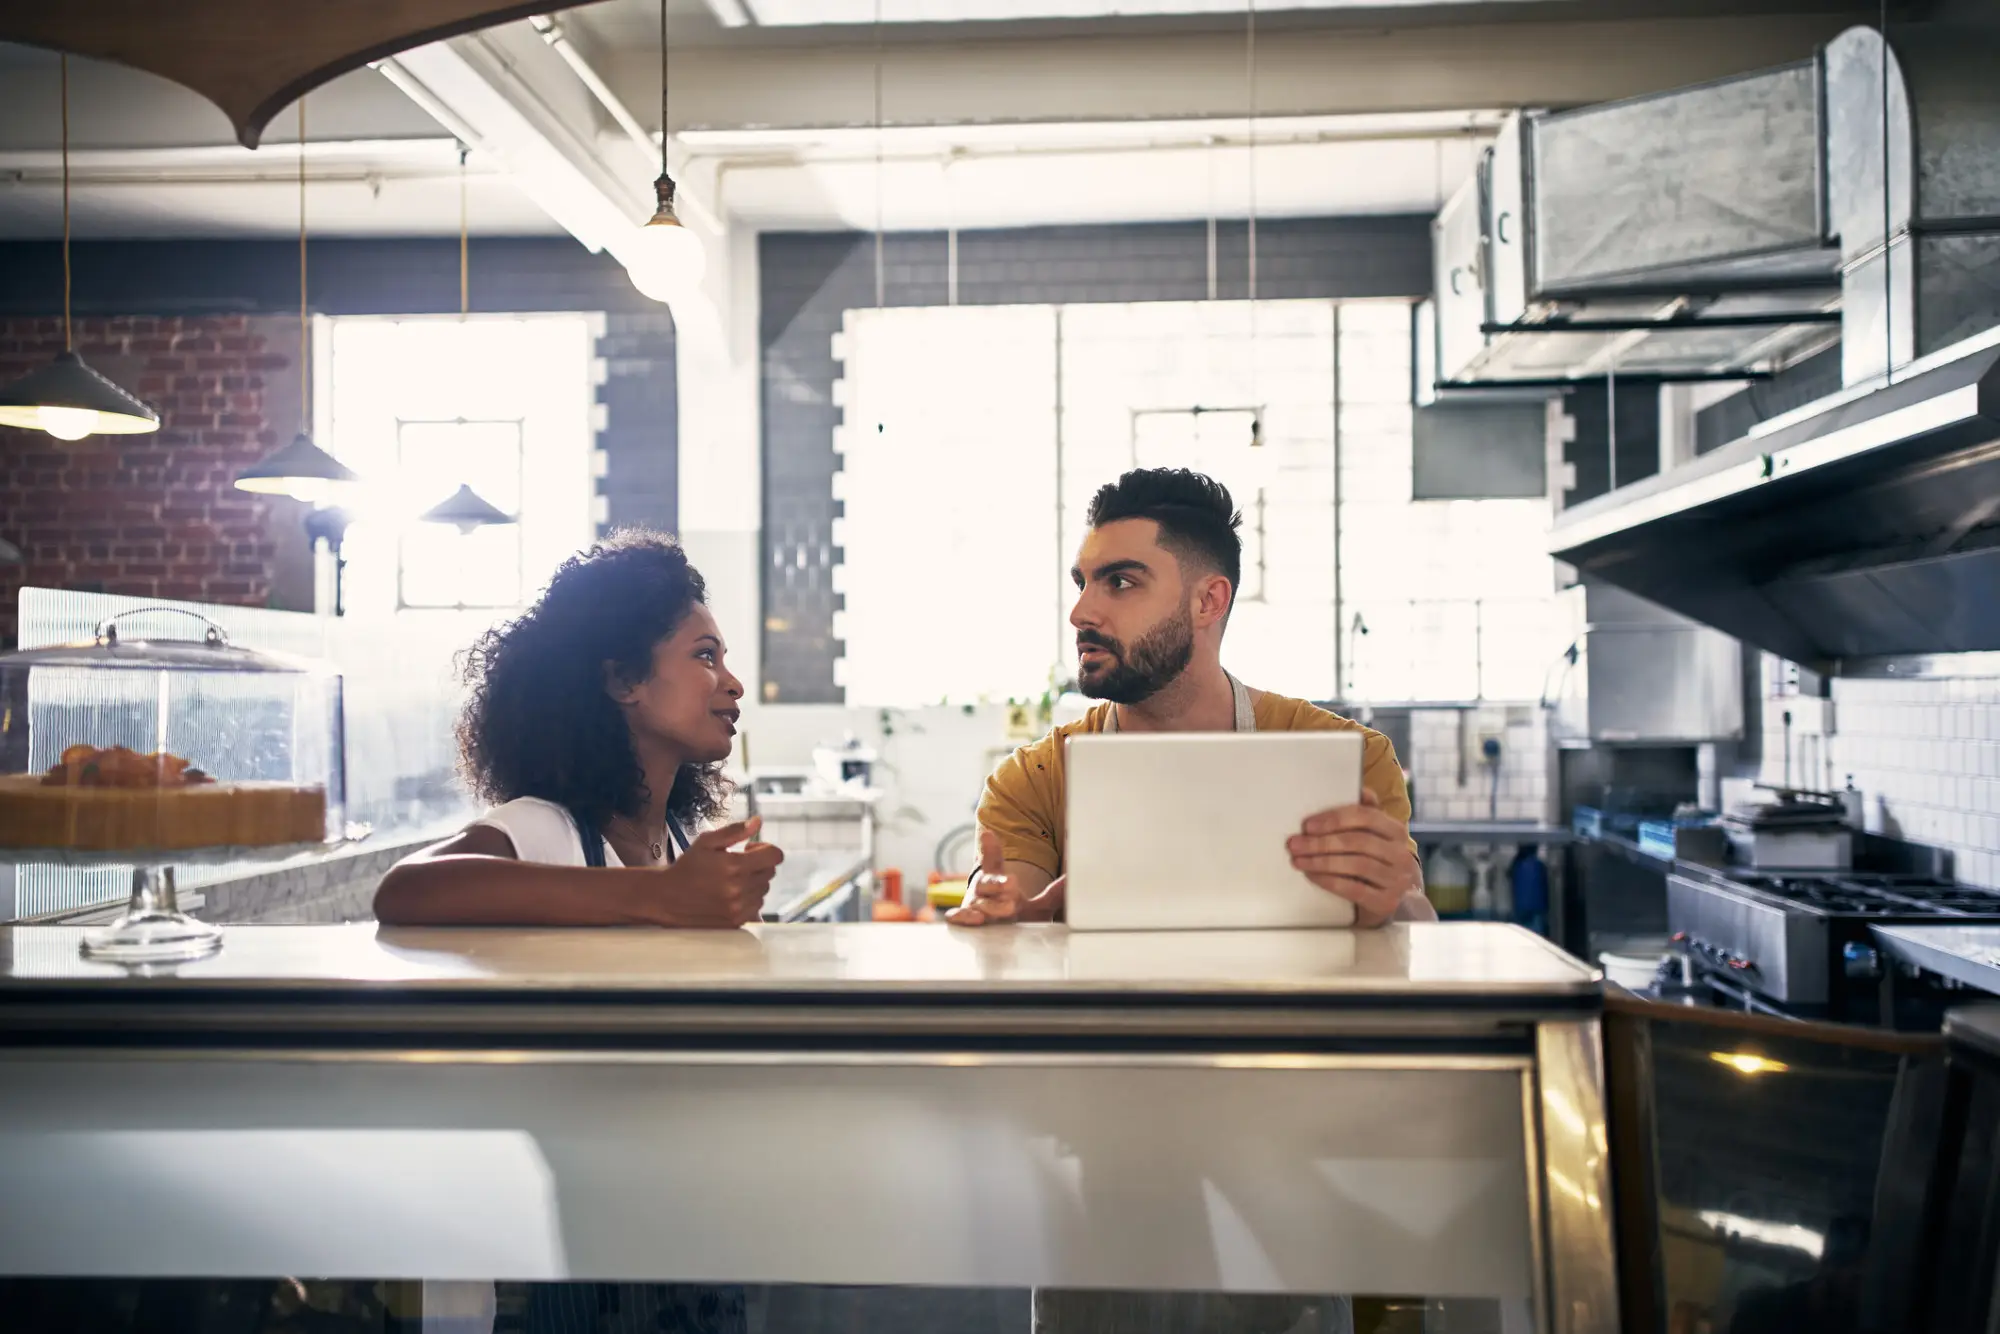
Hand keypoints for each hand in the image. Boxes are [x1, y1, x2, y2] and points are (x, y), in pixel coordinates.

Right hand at [650, 816, 783, 927]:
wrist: (667, 898)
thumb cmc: (687, 868)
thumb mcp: (706, 842)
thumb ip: (735, 831)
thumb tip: (757, 822)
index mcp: (734, 865)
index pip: (774, 856)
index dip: (766, 849)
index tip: (750, 849)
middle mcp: (739, 888)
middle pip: (770, 872)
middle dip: (758, 864)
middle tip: (738, 863)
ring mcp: (738, 907)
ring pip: (764, 890)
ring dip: (754, 882)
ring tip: (731, 880)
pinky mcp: (736, 921)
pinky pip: (757, 907)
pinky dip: (749, 899)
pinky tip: (731, 894)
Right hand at [946, 830, 1063, 926]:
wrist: (998, 942)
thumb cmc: (1014, 919)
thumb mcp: (1036, 906)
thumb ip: (1054, 894)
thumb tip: (1074, 880)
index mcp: (997, 883)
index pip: (994, 864)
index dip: (992, 850)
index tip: (990, 835)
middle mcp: (983, 893)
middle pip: (987, 882)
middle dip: (999, 884)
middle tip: (1013, 885)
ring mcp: (973, 908)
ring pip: (979, 902)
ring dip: (993, 905)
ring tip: (1009, 907)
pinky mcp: (965, 923)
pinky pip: (960, 917)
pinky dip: (964, 916)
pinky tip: (976, 918)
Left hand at [1286, 789, 1417, 927]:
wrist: (1392, 900)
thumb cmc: (1376, 862)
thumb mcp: (1375, 837)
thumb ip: (1367, 813)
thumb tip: (1361, 790)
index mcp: (1396, 831)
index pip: (1366, 817)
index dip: (1334, 819)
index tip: (1307, 825)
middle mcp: (1401, 854)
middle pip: (1358, 842)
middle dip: (1321, 843)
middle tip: (1295, 844)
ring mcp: (1396, 880)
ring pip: (1356, 865)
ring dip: (1322, 862)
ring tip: (1298, 860)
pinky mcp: (1386, 903)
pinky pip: (1354, 889)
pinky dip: (1329, 881)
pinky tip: (1312, 876)